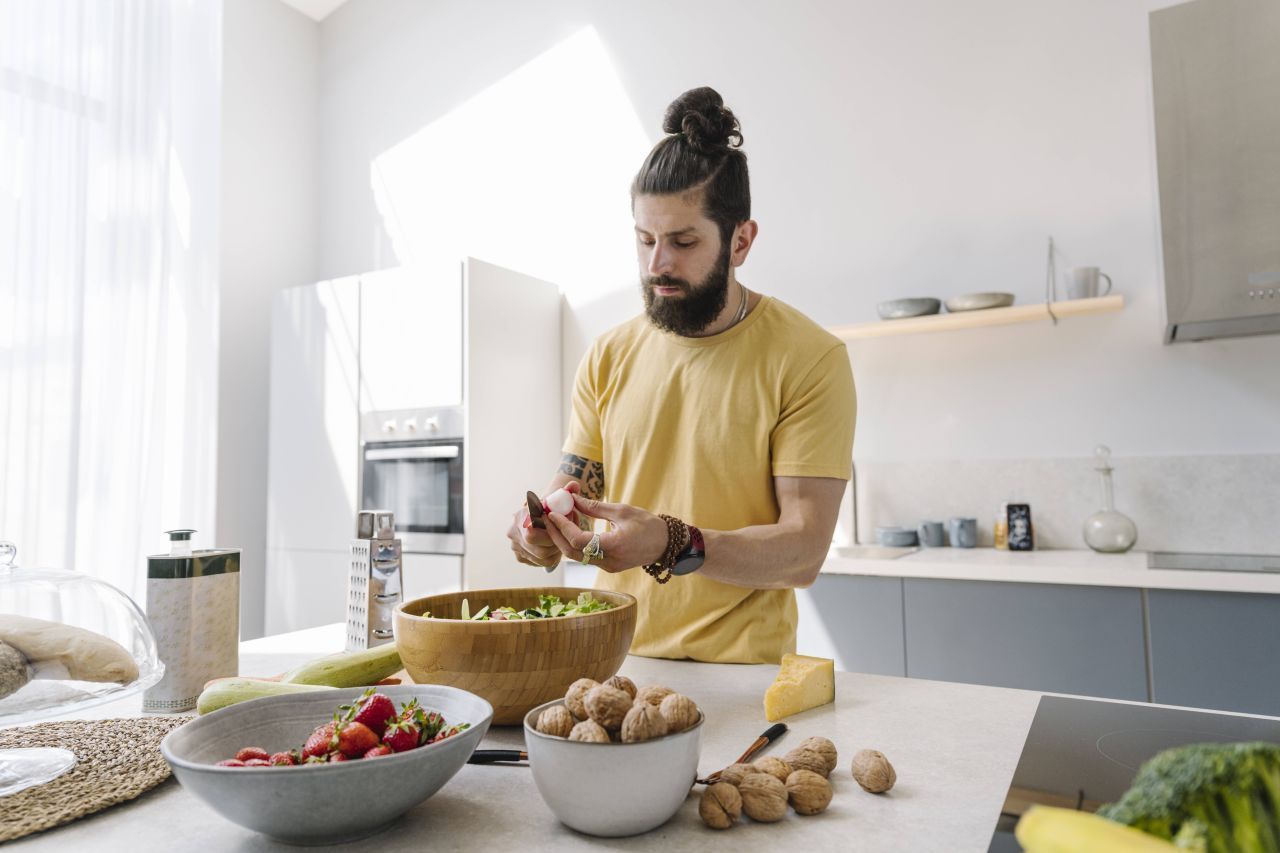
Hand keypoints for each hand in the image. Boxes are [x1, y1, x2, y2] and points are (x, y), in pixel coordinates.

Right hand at [506, 482, 582, 569]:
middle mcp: (513, 531)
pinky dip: (552, 556)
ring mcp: (515, 546)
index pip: (533, 532)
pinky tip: (556, 546)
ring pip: (542, 557)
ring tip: (562, 538)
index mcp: (521, 515)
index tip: (562, 526)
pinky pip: (541, 563)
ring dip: (557, 550)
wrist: (541, 514)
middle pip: (539, 548)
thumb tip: (573, 486)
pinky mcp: (521, 557)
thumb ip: (567, 491)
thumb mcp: (559, 497)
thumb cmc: (552, 506)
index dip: (552, 532)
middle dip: (557, 543)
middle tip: (566, 534)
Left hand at [543, 493, 674, 573]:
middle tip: (547, 517)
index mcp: (614, 546)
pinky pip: (585, 556)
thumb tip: (573, 499)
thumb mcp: (622, 511)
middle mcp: (608, 561)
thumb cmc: (648, 525)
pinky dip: (575, 542)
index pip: (578, 540)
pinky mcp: (608, 566)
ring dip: (565, 538)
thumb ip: (595, 507)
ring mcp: (608, 567)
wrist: (666, 545)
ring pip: (576, 555)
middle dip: (556, 534)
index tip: (553, 512)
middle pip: (572, 551)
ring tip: (560, 518)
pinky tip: (574, 526)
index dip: (562, 527)